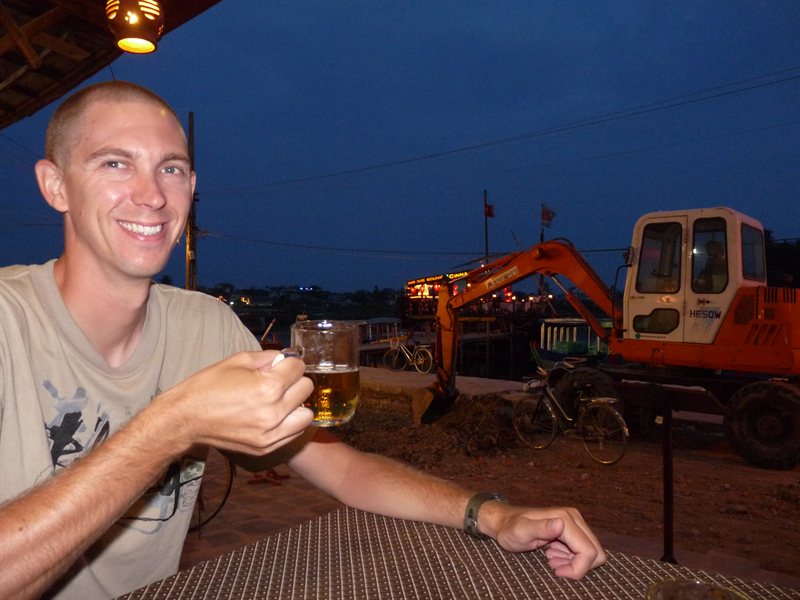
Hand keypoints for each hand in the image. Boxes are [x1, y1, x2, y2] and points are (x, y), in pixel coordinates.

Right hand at [155, 350, 313, 455]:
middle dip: (294, 381)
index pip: (299, 368)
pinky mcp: (266, 447)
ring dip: (297, 404)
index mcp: (268, 387)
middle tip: (279, 382)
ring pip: (306, 414)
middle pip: (306, 389)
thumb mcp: (238, 360)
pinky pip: (295, 432)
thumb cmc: (208, 386)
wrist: (185, 419)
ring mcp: (271, 433)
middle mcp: (274, 412)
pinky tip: (274, 416)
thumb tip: (285, 359)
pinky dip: (290, 422)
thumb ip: (268, 357)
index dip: (289, 363)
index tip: (279, 366)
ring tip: (280, 401)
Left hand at [491, 505, 605, 579]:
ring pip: (591, 553)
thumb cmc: (510, 528)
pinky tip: (553, 554)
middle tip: (554, 565)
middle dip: (578, 566)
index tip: (556, 571)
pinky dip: (571, 559)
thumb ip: (540, 528)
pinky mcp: (573, 531)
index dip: (577, 568)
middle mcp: (574, 519)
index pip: (589, 551)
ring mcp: (575, 524)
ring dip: (573, 563)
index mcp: (566, 519)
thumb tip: (560, 524)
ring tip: (551, 559)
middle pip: (596, 553)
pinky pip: (583, 551)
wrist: (505, 522)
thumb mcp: (521, 531)